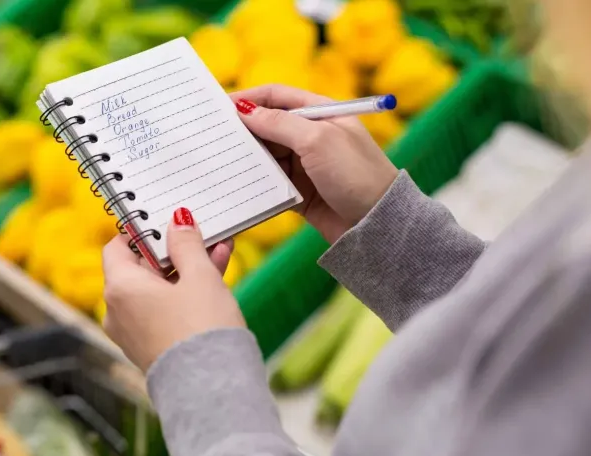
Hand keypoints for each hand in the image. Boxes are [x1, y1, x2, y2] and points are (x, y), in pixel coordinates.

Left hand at [102, 208, 245, 372]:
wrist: (213, 391)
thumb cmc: (202, 329)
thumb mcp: (199, 276)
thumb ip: (186, 244)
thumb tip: (177, 222)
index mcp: (119, 288)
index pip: (118, 247)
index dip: (142, 232)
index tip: (166, 222)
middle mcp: (117, 311)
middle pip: (140, 269)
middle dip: (173, 252)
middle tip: (202, 235)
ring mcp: (132, 333)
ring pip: (156, 291)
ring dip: (184, 272)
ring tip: (218, 253)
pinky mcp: (150, 349)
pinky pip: (162, 312)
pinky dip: (182, 296)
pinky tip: (214, 281)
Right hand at [229, 85, 398, 242]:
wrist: (377, 224)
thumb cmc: (356, 174)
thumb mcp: (317, 140)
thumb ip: (280, 123)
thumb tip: (245, 111)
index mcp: (319, 113)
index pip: (276, 96)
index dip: (248, 98)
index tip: (219, 107)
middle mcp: (309, 136)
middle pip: (267, 125)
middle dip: (242, 130)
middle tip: (212, 137)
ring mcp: (304, 164)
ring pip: (265, 155)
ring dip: (245, 158)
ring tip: (218, 162)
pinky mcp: (298, 191)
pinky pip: (268, 182)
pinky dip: (253, 182)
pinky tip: (235, 185)